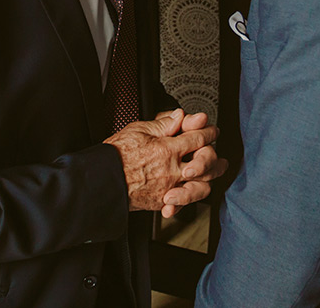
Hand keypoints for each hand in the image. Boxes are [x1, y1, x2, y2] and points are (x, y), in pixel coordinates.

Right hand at [104, 109, 226, 215]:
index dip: (208, 131)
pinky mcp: (160, 201)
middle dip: (215, 156)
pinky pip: (183, 203)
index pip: (198, 138)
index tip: (210, 129)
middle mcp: (173, 170)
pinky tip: (190, 194)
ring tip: (214, 173)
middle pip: (206, 163)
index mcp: (169, 149)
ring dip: (210, 178)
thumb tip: (179, 116)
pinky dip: (189, 200)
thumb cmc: (116, 155)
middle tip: (217, 153)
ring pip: (201, 186)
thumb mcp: (139, 129)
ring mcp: (168, 187)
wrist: (102, 180)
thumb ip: (163, 123)